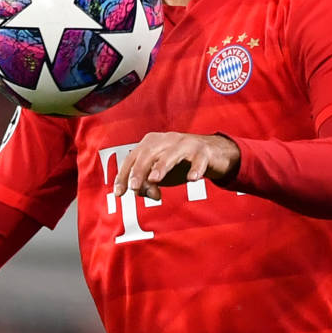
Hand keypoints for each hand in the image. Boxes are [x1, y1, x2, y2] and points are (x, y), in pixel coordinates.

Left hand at [113, 132, 239, 200]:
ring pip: (171, 153)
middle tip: (133, 186)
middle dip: (139, 170)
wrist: (212, 153)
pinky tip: (192, 179)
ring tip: (154, 179)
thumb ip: (147, 183)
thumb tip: (140, 192)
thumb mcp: (161, 174)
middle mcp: (167, 140)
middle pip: (148, 153)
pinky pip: (198, 160)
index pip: (133, 158)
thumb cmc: (182, 162)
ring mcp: (186, 144)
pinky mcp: (203, 152)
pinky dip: (195, 169)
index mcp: (152, 143)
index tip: (118, 192)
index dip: (124, 175)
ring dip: (161, 166)